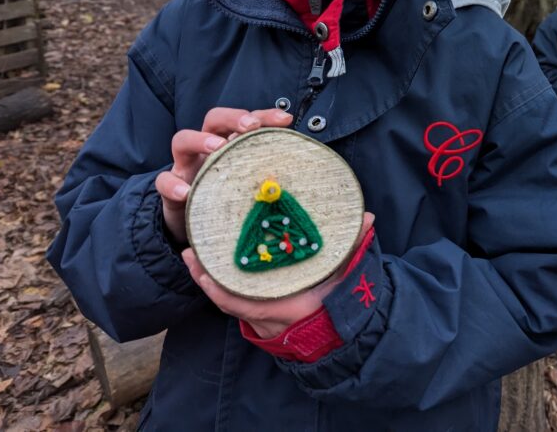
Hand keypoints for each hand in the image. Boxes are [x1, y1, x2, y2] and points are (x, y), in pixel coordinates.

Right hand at [155, 107, 294, 244]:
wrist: (196, 224)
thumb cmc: (230, 196)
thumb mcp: (250, 181)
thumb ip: (268, 170)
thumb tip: (303, 166)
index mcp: (231, 142)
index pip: (247, 120)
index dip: (265, 115)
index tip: (286, 119)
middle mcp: (207, 148)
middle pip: (214, 119)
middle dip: (233, 117)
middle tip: (250, 126)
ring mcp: (186, 166)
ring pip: (182, 139)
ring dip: (200, 140)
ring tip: (217, 148)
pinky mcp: (170, 189)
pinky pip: (164, 181)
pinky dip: (173, 184)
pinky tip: (186, 192)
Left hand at [183, 212, 375, 338]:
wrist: (347, 339)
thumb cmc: (345, 309)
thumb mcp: (349, 278)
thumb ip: (355, 248)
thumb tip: (367, 218)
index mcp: (287, 309)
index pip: (243, 303)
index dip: (220, 290)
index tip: (203, 272)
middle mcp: (269, 321)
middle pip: (227, 302)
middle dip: (205, 279)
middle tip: (189, 253)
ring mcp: (264, 324)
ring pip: (229, 304)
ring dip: (210, 282)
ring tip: (194, 257)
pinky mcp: (263, 322)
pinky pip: (237, 306)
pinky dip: (222, 290)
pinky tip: (212, 272)